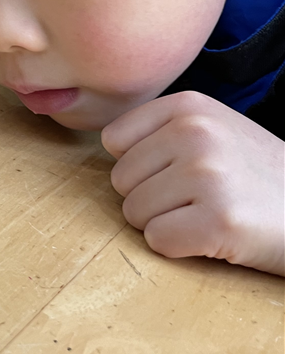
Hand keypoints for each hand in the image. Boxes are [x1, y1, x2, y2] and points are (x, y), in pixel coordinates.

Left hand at [102, 91, 283, 274]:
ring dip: (165, 223)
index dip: (140, 165)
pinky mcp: (219, 221)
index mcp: (188, 106)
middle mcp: (195, 133)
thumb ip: (158, 129)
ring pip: (134, 212)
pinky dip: (180, 247)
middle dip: (152, 197)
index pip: (114, 140)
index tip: (177, 172)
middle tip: (199, 198)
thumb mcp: (212, 129)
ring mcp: (208, 176)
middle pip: (120, 179)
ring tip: (208, 213)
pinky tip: (213, 235)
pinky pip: (158, 240)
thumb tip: (98, 139)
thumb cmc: (255, 176)